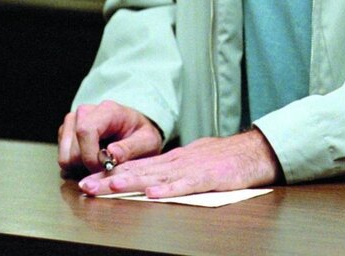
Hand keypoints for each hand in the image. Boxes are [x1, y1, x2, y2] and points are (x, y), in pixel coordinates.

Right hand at [58, 100, 162, 175]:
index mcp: (107, 111)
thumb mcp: (148, 142)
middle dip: (89, 165)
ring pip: (65, 158)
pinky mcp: (65, 134)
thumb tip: (111, 153)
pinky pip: (64, 160)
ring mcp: (72, 123)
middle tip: (108, 166)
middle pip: (73, 150)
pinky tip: (93, 160)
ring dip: (82, 167)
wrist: (135, 132)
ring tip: (101, 162)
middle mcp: (84, 113)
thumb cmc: (141, 136)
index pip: (85, 131)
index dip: (91, 155)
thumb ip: (132, 147)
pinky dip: (77, 167)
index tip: (106, 167)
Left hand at [77, 129, 282, 198]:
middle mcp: (179, 162)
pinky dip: (169, 188)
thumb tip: (150, 179)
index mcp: (175, 160)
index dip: (111, 174)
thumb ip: (174, 169)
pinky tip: (153, 193)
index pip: (137, 166)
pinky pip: (188, 184)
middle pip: (140, 171)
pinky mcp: (212, 177)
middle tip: (86, 186)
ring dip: (133, 181)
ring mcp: (194, 169)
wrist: (258, 151)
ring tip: (111, 187)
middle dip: (111, 179)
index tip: (88, 182)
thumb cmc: (229, 158)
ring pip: (158, 176)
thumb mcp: (196, 160)